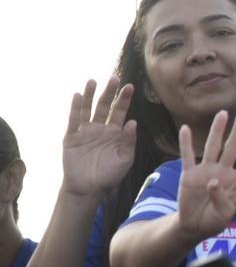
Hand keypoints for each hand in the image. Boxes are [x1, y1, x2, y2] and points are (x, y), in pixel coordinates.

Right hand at [61, 77, 136, 198]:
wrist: (89, 189)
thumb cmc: (110, 175)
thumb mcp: (125, 158)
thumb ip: (129, 141)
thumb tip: (132, 122)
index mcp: (115, 133)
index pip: (120, 112)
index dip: (124, 99)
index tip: (130, 86)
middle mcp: (100, 129)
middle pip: (104, 106)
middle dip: (109, 92)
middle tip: (114, 78)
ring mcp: (85, 132)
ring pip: (87, 110)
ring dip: (90, 95)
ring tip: (93, 81)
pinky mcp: (72, 138)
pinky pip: (73, 120)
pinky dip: (75, 108)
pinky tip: (77, 95)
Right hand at [176, 110, 235, 238]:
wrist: (195, 226)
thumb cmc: (215, 220)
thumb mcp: (224, 215)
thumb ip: (221, 199)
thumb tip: (213, 182)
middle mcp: (223, 171)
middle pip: (232, 147)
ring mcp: (206, 171)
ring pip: (212, 146)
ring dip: (217, 130)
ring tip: (223, 113)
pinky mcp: (188, 175)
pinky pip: (187, 156)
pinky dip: (185, 143)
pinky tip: (185, 129)